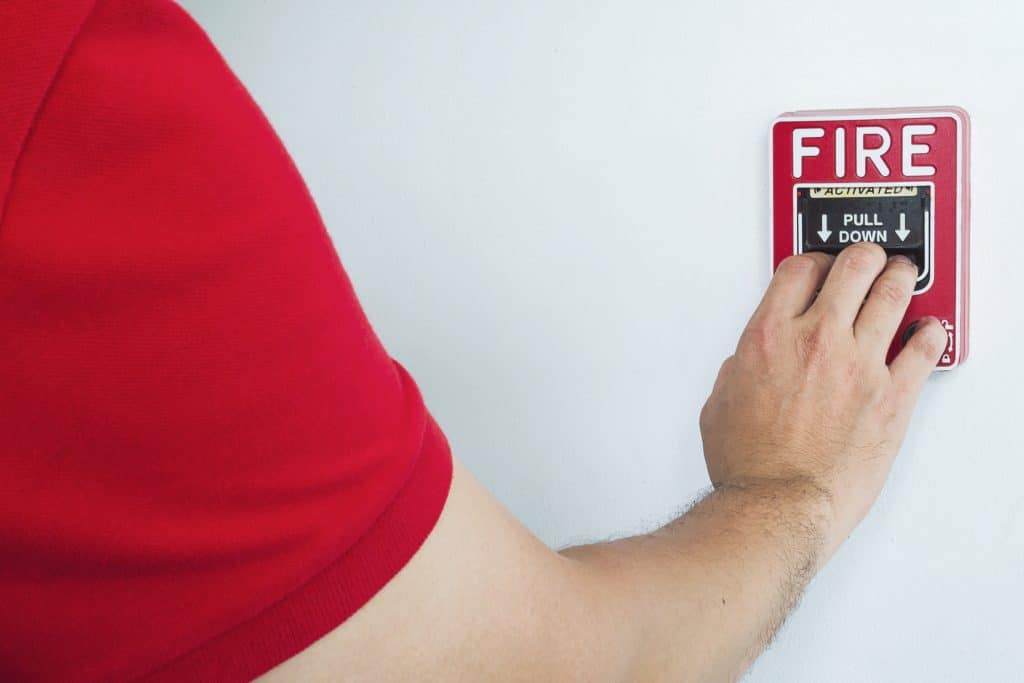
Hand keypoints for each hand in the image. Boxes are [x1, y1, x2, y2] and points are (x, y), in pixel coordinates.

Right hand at [699, 242, 946, 557]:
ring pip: (892, 294)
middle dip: (861, 258)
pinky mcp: (892, 396)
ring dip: (898, 278)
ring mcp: (859, 365)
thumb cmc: (748, 465)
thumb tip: (751, 362)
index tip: (817, 267)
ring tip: (900, 276)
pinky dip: (930, 332)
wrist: (778, 506)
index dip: (812, 261)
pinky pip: (924, 348)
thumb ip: (738, 369)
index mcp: (768, 337)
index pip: (799, 269)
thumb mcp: (719, 403)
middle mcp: (816, 341)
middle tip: (866, 261)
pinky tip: (928, 329)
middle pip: (852, 267)